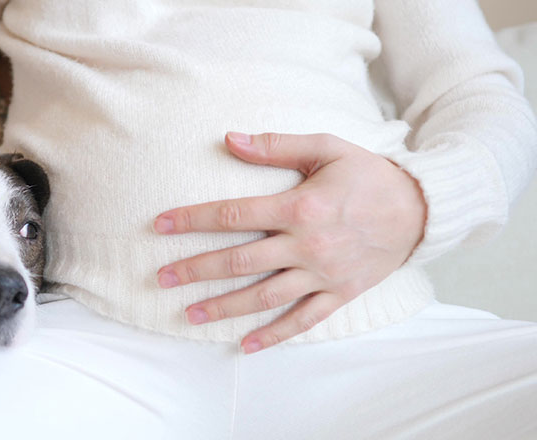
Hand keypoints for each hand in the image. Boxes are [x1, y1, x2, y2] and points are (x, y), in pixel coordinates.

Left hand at [153, 132, 426, 352]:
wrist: (421, 208)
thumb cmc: (368, 174)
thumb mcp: (326, 148)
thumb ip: (275, 146)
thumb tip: (229, 139)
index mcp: (300, 207)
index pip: (233, 215)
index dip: (192, 220)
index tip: (160, 226)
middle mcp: (307, 245)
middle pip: (240, 261)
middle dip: (196, 269)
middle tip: (162, 277)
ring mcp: (323, 274)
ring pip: (264, 296)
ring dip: (224, 307)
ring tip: (189, 314)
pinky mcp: (339, 293)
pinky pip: (303, 320)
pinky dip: (274, 335)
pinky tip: (245, 345)